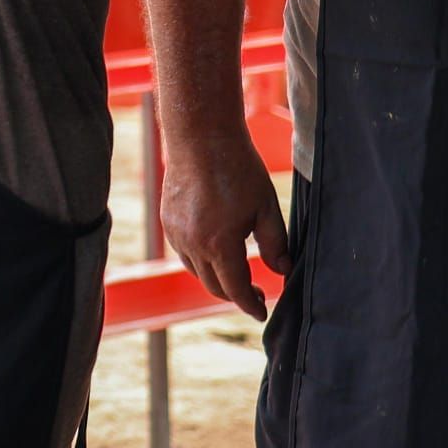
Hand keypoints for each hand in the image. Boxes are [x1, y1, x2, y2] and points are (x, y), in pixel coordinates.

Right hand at [160, 129, 290, 321]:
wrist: (201, 136)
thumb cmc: (238, 168)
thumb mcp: (266, 207)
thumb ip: (275, 244)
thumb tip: (281, 271)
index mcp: (219, 244)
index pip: (235, 289)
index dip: (250, 304)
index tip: (262, 312)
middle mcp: (193, 244)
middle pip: (214, 286)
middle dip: (235, 294)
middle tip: (254, 292)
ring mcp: (176, 233)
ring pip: (196, 271)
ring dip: (216, 277)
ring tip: (236, 270)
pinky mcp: (167, 221)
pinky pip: (184, 252)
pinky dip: (200, 259)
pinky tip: (215, 248)